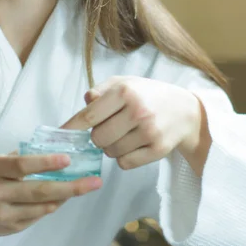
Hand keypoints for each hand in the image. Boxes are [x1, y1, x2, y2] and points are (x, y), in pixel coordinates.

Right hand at [0, 153, 101, 238]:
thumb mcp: (2, 163)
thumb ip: (27, 156)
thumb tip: (64, 142)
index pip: (23, 165)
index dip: (46, 162)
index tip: (68, 159)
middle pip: (39, 190)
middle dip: (71, 187)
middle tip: (95, 182)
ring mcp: (4, 213)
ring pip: (43, 206)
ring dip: (66, 196)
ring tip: (85, 186)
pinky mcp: (11, 228)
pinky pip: (39, 216)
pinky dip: (54, 205)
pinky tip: (64, 197)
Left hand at [62, 76, 206, 171]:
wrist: (186, 110)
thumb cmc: (148, 94)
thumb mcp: (125, 82)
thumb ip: (101, 90)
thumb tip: (86, 102)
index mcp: (125, 91)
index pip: (90, 115)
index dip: (72, 128)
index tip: (60, 136)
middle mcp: (137, 111)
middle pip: (98, 138)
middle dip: (97, 137)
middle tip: (108, 129)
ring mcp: (149, 131)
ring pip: (110, 153)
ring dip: (110, 147)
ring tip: (123, 135)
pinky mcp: (158, 150)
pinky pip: (125, 164)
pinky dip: (123, 158)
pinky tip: (133, 145)